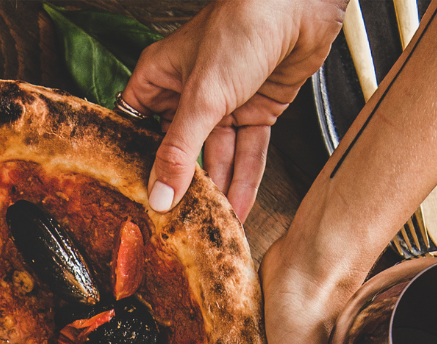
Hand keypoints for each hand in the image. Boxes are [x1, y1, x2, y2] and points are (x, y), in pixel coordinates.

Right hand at [121, 0, 344, 218]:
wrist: (302, 3)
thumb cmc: (244, 25)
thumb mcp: (202, 96)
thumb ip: (180, 152)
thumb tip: (159, 196)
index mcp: (160, 78)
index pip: (138, 130)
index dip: (136, 165)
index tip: (134, 202)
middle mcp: (188, 92)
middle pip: (179, 151)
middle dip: (180, 187)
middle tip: (173, 227)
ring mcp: (223, 103)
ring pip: (216, 157)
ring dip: (216, 191)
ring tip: (210, 228)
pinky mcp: (255, 109)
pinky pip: (247, 152)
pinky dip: (245, 180)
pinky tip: (238, 209)